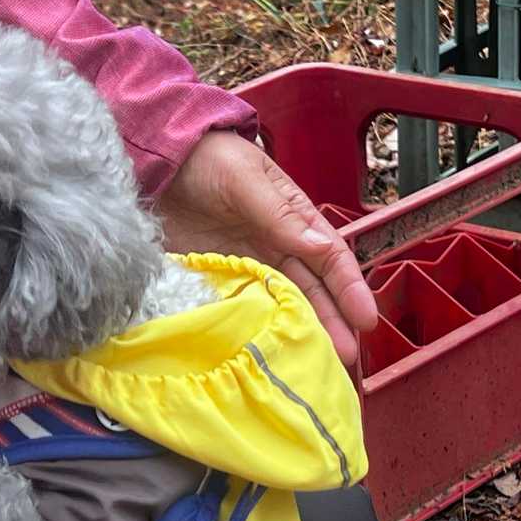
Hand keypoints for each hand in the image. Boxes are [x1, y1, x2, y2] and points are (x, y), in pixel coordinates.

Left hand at [155, 132, 377, 364]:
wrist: (156, 163)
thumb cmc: (208, 158)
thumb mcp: (245, 180)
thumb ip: (280, 215)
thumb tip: (320, 247)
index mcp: (294, 218)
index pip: (330, 258)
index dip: (350, 289)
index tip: (365, 319)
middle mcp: (276, 246)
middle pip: (311, 289)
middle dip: (332, 321)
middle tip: (346, 357)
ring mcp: (247, 265)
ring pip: (281, 304)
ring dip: (298, 331)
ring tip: (313, 362)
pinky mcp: (217, 278)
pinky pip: (242, 307)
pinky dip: (255, 328)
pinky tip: (265, 350)